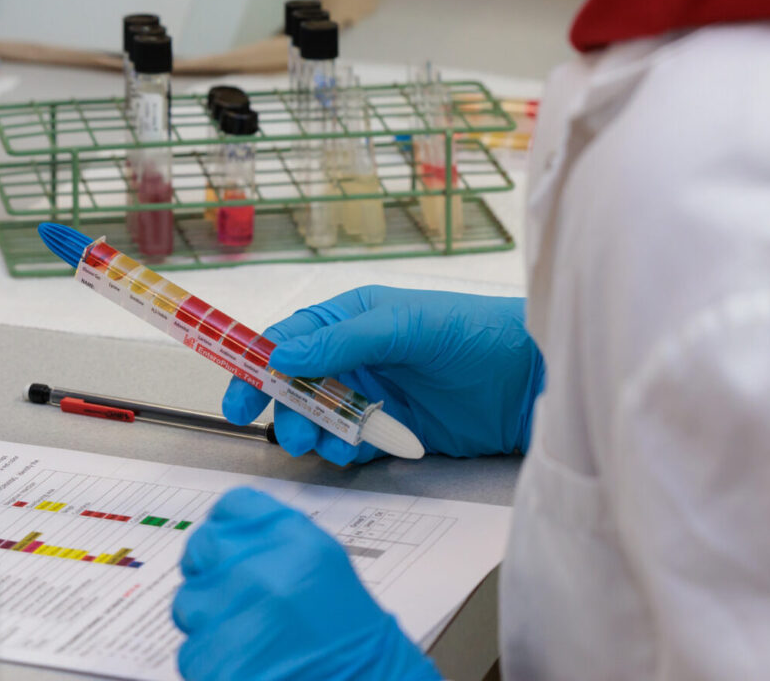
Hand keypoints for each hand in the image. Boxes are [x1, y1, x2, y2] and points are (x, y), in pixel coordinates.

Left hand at [173, 487, 439, 680]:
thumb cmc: (348, 632)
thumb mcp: (325, 564)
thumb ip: (276, 541)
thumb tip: (229, 536)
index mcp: (292, 539)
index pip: (232, 506)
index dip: (226, 527)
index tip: (227, 546)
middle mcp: (260, 569)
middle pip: (202, 546)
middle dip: (209, 569)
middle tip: (230, 594)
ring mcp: (236, 615)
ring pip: (188, 603)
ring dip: (208, 619)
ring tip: (246, 634)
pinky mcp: (219, 661)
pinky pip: (192, 650)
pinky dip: (212, 660)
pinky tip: (246, 661)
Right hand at [225, 287, 542, 464]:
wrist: (531, 382)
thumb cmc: (475, 333)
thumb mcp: (406, 326)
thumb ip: (344, 340)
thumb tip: (282, 356)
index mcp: (352, 318)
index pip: (289, 339)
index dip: (256, 365)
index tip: (237, 396)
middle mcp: (356, 356)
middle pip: (296, 385)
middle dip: (283, 408)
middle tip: (284, 431)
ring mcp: (374, 395)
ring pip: (320, 419)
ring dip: (312, 433)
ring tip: (320, 443)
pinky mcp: (395, 432)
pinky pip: (352, 445)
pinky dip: (342, 452)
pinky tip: (351, 452)